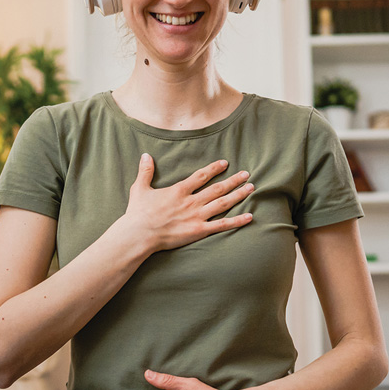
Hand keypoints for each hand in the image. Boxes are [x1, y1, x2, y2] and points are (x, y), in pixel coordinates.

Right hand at [121, 154, 253, 254]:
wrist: (139, 234)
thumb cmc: (138, 213)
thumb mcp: (140, 189)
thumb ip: (145, 171)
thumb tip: (146, 155)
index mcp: (179, 190)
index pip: (201, 176)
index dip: (214, 168)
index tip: (225, 163)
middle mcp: (192, 201)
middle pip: (218, 188)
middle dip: (234, 180)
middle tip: (246, 174)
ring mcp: (197, 216)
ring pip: (223, 203)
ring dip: (238, 195)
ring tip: (251, 188)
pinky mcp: (199, 230)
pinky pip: (222, 225)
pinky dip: (237, 221)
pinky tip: (250, 216)